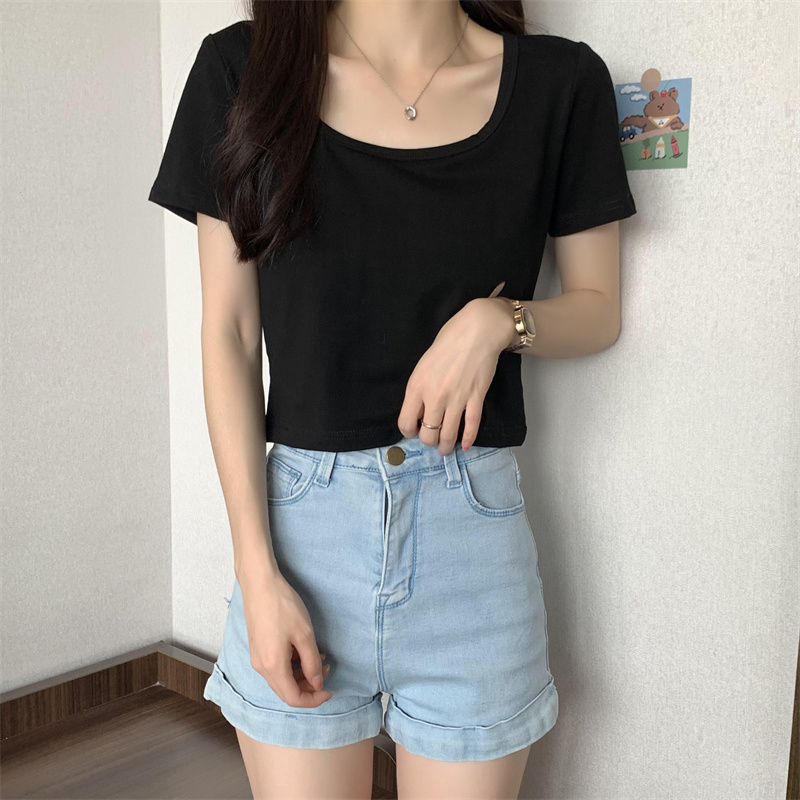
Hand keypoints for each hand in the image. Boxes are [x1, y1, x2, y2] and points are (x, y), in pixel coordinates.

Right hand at [240, 569, 331, 707]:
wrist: (259, 584)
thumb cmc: (282, 606)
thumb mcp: (305, 634)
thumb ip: (312, 663)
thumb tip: (317, 683)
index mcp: (273, 667)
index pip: (293, 698)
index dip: (314, 699)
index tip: (330, 690)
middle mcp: (261, 667)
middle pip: (286, 691)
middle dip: (309, 686)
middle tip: (326, 668)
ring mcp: (257, 658)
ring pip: (281, 679)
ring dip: (301, 674)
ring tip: (318, 655)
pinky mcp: (257, 648)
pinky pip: (275, 667)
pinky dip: (292, 665)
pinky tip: (302, 649)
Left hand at [397, 297, 516, 453]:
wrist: (476, 331)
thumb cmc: (448, 343)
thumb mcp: (423, 365)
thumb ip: (419, 389)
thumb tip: (420, 410)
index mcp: (417, 387)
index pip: (406, 422)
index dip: (409, 432)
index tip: (414, 431)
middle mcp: (434, 397)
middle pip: (427, 435)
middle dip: (429, 442)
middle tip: (433, 440)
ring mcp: (456, 399)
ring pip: (448, 435)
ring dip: (447, 447)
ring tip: (446, 450)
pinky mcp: (476, 398)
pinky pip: (471, 426)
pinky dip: (469, 439)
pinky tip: (466, 445)